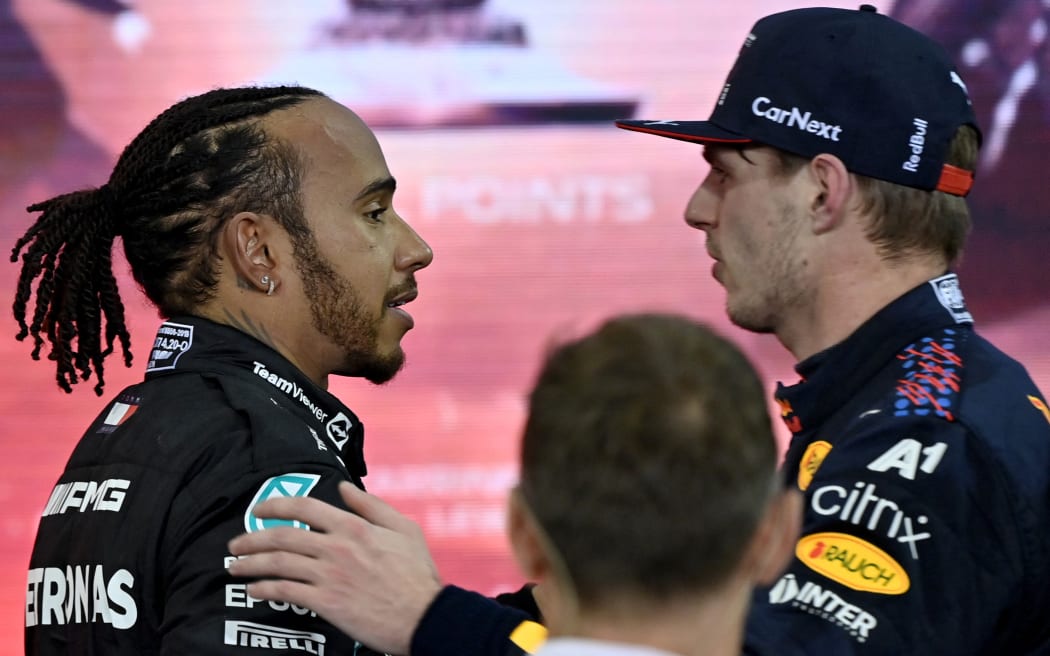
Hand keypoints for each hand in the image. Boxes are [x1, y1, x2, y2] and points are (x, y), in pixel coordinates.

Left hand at [227, 481, 442, 654]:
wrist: (423, 616)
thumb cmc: (417, 574)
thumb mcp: (404, 529)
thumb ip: (372, 506)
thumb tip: (344, 488)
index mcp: (354, 527)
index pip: (304, 508)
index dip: (275, 505)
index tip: (259, 509)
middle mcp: (337, 547)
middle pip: (282, 536)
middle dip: (251, 538)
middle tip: (235, 544)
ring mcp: (330, 576)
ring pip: (278, 564)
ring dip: (250, 564)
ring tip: (234, 567)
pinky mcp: (326, 603)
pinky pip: (286, 592)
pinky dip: (264, 589)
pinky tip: (253, 590)